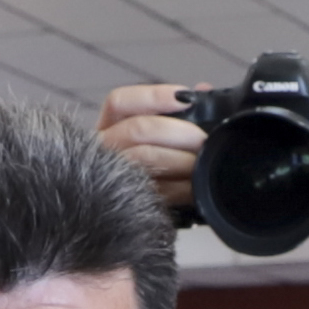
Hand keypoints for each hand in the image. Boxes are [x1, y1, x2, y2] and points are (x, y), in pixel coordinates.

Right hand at [97, 83, 206, 218]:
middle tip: (202, 139)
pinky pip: (155, 191)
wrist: (123, 218)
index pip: (120, 102)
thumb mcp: (161, 134)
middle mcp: (104, 149)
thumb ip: (180, 111)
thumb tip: (203, 90)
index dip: (153, 96)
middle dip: (177, 131)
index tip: (186, 98)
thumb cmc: (149, 167)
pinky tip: (195, 185)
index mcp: (109, 128)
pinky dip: (181, 187)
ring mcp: (112, 177)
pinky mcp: (128, 204)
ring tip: (201, 161)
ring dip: (179, 158)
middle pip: (136, 129)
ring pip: (143, 157)